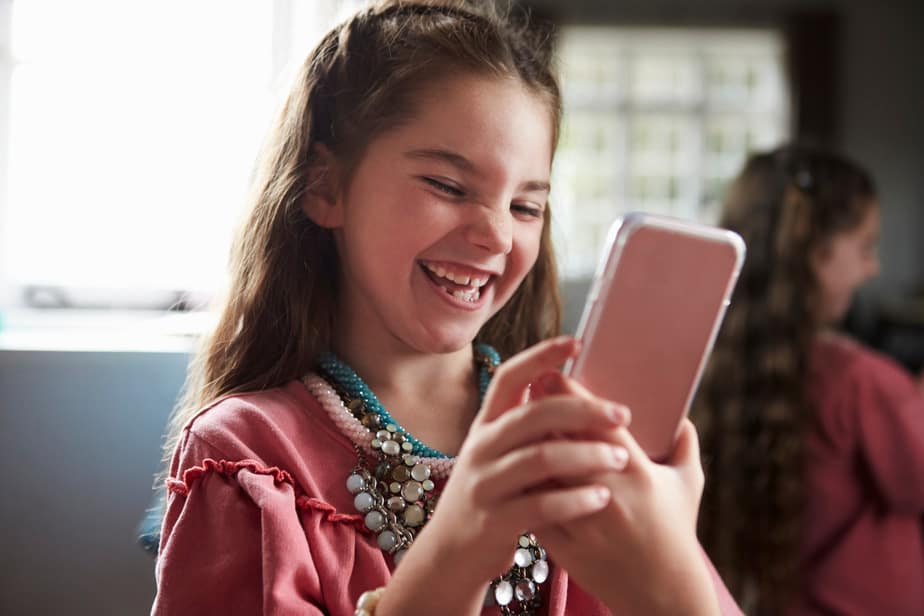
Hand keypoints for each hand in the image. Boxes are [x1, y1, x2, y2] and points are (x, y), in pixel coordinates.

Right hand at [376, 337, 631, 615]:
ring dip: (586, 455)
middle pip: (534, 415)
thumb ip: (526, 427)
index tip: (577, 342)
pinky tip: (601, 497)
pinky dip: (575, 499)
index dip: (541, 356)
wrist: (452, 552)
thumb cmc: (491, 495)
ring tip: (621, 458)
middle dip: (583, 409)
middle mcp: (482, 447)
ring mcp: (485, 483)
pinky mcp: (494, 520)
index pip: (510, 376)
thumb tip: (571, 391)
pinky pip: (541, 506)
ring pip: (540, 458)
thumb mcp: (497, 453)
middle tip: (623, 414)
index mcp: (487, 424)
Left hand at [533, 375, 718, 615]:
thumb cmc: (676, 533)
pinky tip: (515, 467)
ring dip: (527, 446)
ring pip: (540, 472)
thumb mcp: (688, 486)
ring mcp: (582, 519)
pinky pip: (532, 505)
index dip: (570, 394)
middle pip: (561, 440)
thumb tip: (680, 416)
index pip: (596, 420)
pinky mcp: (562, 543)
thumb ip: (685, 446)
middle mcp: (608, 491)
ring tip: (518, 427)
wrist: (662, 593)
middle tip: (529, 391)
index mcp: (636, 470)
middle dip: (541, 412)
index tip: (553, 374)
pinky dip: (522, 485)